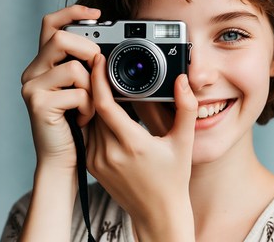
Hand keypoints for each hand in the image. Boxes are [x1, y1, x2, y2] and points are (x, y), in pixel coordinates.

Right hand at [21, 5, 100, 169]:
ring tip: (87, 106)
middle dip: (89, 51)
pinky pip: (78, 93)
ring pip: (75, 68)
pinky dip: (88, 108)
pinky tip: (81, 119)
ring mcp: (32, 86)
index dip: (72, 11)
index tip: (97, 12)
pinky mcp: (37, 103)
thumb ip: (88, 67)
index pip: (51, 24)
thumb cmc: (79, 120)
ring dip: (92, 90)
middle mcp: (34, 70)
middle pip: (62, 38)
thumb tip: (104, 51)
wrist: (65, 157)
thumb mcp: (85, 87)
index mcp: (46, 62)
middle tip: (96, 71)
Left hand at [87, 53, 197, 240]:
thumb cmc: (172, 179)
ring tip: (102, 83)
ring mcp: (97, 160)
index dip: (99, 78)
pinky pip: (87, 133)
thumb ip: (186, 109)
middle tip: (102, 65)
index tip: (100, 60)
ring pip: (88, 119)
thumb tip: (182, 81)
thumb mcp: (184, 142)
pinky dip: (93, 117)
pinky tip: (103, 109)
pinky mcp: (91, 165)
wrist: (157, 213)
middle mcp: (109, 152)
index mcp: (132, 144)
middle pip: (94, 108)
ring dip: (93, 100)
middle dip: (95, 84)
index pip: (105, 104)